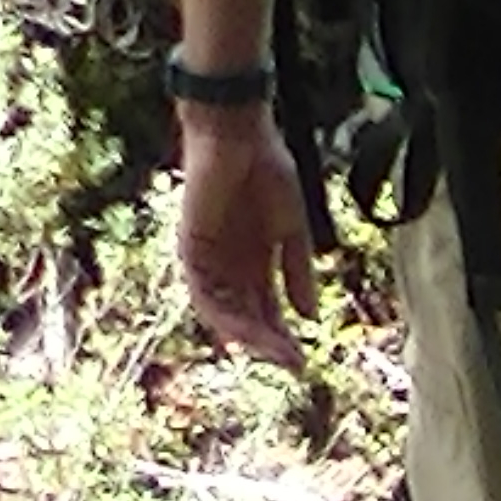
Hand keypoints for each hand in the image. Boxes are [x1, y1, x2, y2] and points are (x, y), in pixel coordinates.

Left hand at [176, 110, 317, 367]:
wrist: (239, 136)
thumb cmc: (267, 170)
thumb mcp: (292, 227)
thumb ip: (298, 269)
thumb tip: (309, 316)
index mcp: (253, 260)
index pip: (266, 309)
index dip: (283, 337)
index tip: (303, 362)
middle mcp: (228, 267)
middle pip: (246, 317)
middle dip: (269, 344)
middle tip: (293, 365)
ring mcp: (208, 261)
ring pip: (225, 313)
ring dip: (249, 336)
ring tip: (275, 354)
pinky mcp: (191, 250)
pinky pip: (203, 294)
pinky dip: (223, 316)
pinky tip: (245, 332)